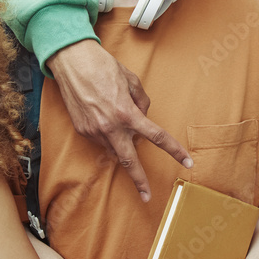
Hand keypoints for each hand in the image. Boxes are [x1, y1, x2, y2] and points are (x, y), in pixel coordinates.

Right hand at [47, 40, 191, 201]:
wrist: (72, 62)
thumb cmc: (102, 66)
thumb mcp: (131, 81)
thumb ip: (141, 102)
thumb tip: (143, 116)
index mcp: (127, 113)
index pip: (156, 136)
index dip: (174, 150)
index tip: (186, 161)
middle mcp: (110, 126)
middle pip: (130, 160)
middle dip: (139, 180)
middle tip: (147, 195)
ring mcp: (94, 131)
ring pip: (114, 148)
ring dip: (121, 143)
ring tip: (115, 119)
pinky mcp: (82, 131)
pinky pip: (101, 139)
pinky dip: (107, 133)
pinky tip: (103, 116)